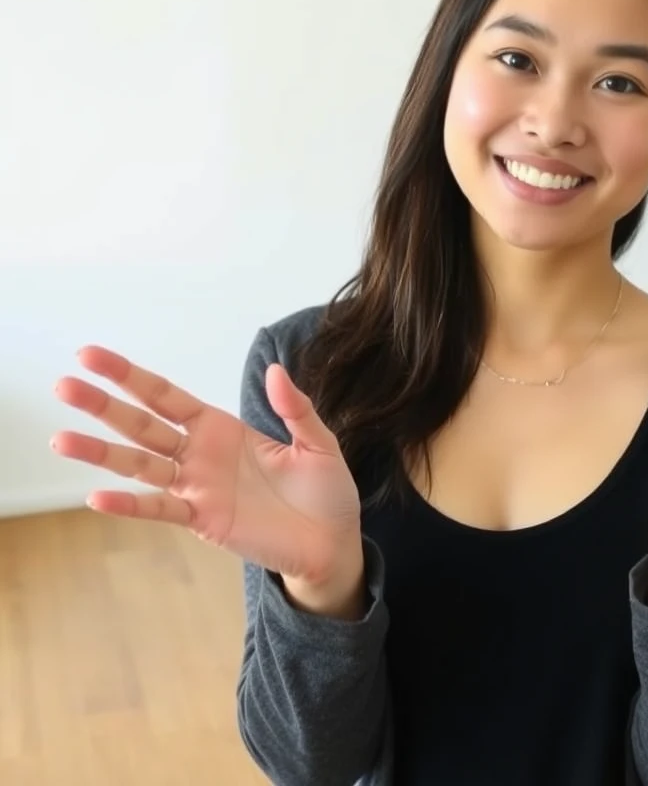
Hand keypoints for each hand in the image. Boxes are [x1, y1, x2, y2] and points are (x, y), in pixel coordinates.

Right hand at [52, 347, 361, 591]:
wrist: (334, 542)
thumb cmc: (325, 491)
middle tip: (63, 384)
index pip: (168, 397)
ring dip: (102, 452)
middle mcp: (201, 455)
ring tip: (62, 437)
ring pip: (141, 465)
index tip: (93, 356)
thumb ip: (294, 408)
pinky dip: (131, 505)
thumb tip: (275, 370)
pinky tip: (99, 496)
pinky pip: (162, 509)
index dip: (132, 377)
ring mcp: (198, 488)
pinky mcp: (204, 520)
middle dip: (105, 405)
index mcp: (223, 429)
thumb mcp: (317, 441)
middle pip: (144, 425)